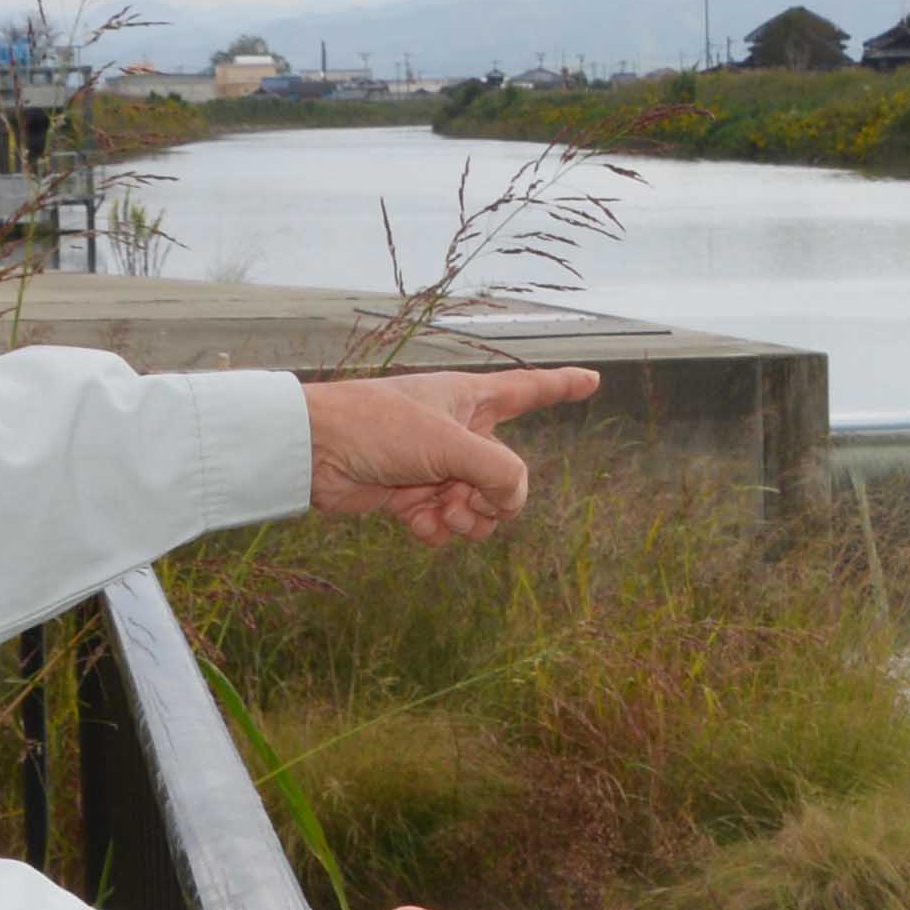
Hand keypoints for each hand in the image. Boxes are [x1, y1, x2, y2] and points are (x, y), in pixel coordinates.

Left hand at [303, 365, 599, 544]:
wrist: (315, 452)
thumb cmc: (379, 428)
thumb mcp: (451, 444)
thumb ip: (499, 473)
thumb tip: (510, 502)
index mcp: (473, 400)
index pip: (530, 389)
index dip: (564, 385)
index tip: (594, 379)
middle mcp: (460, 431)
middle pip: (509, 475)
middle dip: (496, 497)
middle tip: (467, 496)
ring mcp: (437, 466)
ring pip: (481, 507)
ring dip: (469, 520)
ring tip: (442, 513)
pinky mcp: (413, 496)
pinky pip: (447, 524)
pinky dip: (437, 530)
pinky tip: (416, 523)